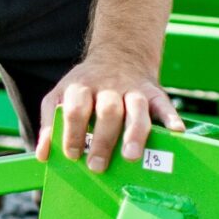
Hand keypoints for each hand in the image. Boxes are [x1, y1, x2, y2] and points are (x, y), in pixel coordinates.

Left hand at [36, 52, 182, 172]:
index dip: (73, 131)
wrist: (119, 53)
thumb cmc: (86, 88)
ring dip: (135, 132)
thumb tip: (42, 155)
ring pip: (137, 108)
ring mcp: (134, 90)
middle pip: (107, 110)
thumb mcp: (61, 95)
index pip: (76, 108)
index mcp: (81, 88)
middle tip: (97, 165)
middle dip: (102, 139)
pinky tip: (175, 132)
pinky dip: (171, 118)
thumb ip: (49, 123)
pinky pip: (164, 104)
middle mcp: (109, 88)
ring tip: (130, 156)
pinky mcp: (155, 93)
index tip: (73, 154)